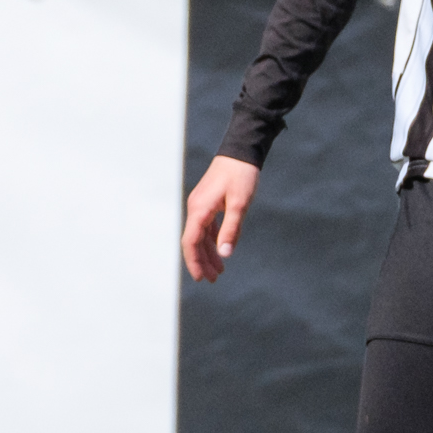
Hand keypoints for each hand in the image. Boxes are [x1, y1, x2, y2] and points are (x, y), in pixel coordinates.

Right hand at [182, 155, 260, 282]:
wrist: (240, 152)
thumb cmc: (241, 176)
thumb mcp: (239, 204)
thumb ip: (231, 230)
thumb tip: (225, 254)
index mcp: (199, 211)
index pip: (191, 243)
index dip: (194, 262)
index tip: (201, 278)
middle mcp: (195, 209)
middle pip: (194, 242)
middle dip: (202, 262)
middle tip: (213, 279)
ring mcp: (200, 206)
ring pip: (200, 236)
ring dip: (209, 253)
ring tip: (219, 269)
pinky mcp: (207, 203)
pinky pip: (206, 227)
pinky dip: (212, 240)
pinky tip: (220, 248)